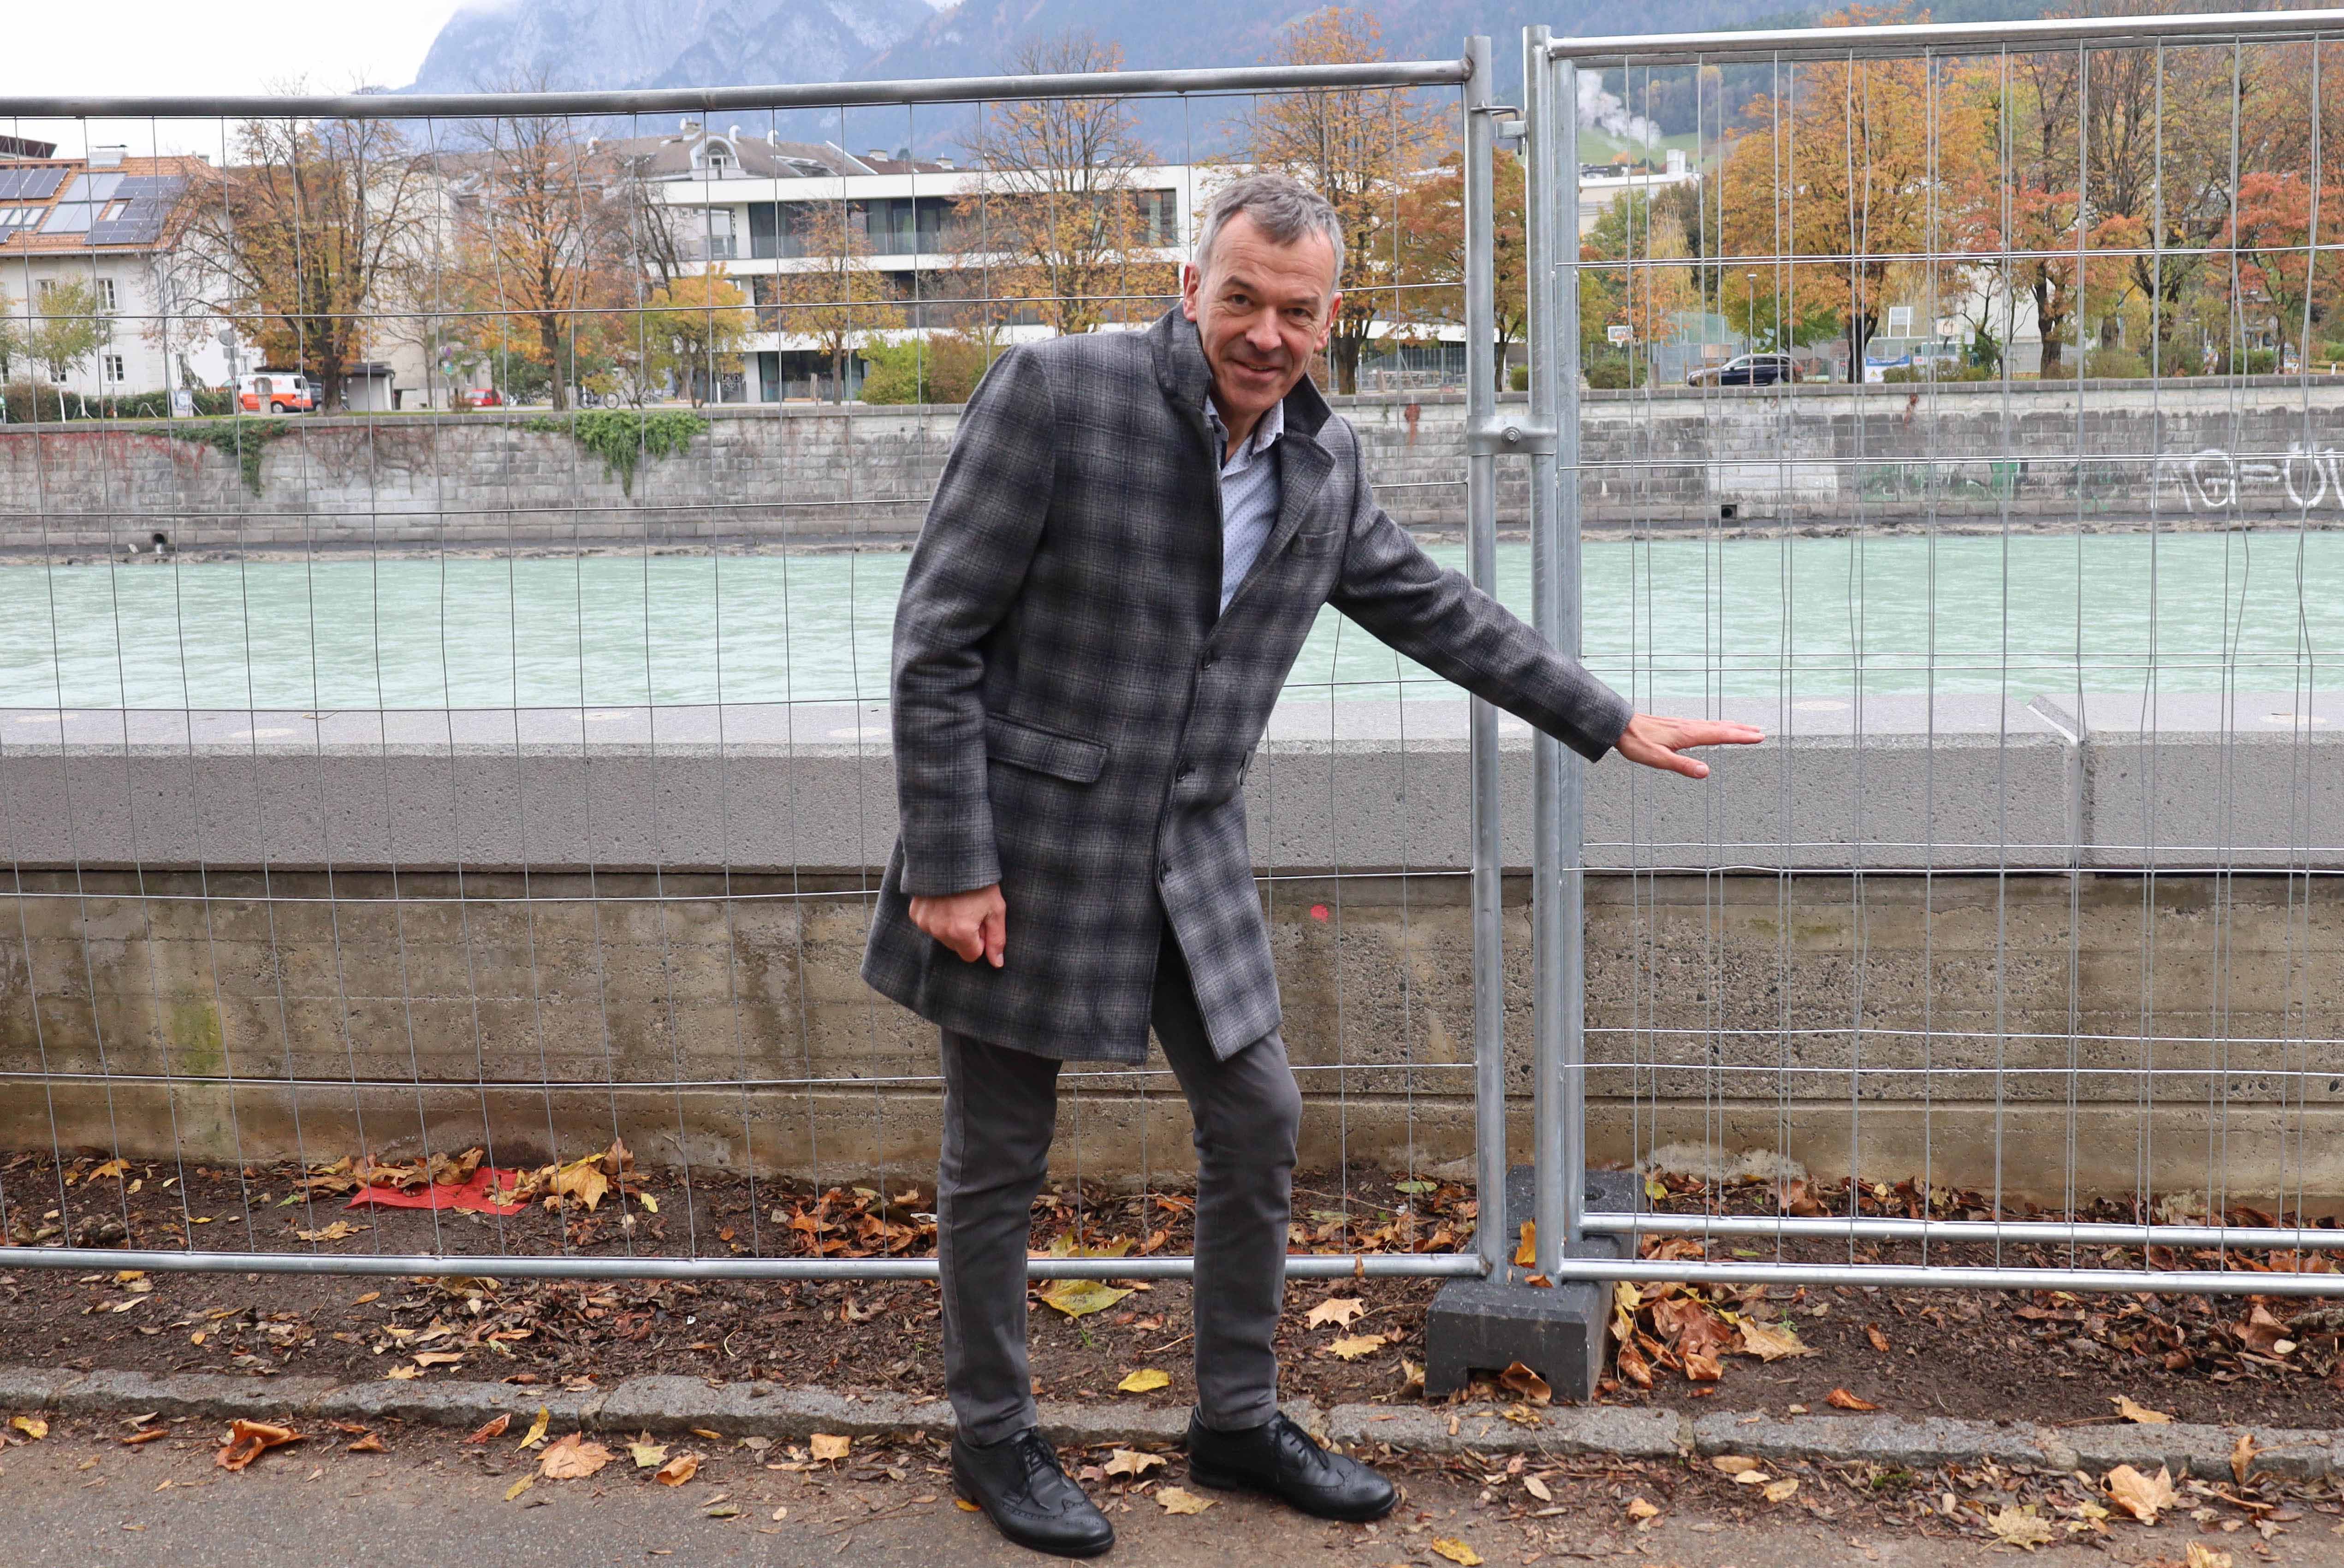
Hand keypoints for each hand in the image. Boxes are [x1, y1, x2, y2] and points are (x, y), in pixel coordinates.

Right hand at [910, 884, 1006, 966]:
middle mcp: (939, 931)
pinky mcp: (915, 913)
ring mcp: (925, 922)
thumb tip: (997, 963)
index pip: (972, 955)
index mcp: (960, 933)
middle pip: (956, 947)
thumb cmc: (978, 882)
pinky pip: (929, 924)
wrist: (953, 856)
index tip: (981, 921)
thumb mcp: (995, 909)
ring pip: (942, 936)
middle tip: (970, 910)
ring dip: (950, 925)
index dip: (980, 941)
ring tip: (958, 903)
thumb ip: (997, 939)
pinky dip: (937, 916)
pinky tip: (944, 900)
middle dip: (965, 934)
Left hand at [1614, 713, 1765, 778]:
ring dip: (1731, 726)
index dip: (1740, 737)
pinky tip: (1713, 728)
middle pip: (1721, 727)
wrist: (1619, 725)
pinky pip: (1703, 724)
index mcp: (1688, 735)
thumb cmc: (1636, 743)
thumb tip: (1706, 772)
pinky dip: (1716, 725)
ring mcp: (1683, 724)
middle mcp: (1688, 727)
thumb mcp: (1658, 760)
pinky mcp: (1676, 725)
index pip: (1721, 735)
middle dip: (1741, 731)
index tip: (1759, 737)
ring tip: (1744, 728)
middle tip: (1760, 732)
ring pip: (1713, 724)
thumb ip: (1683, 766)